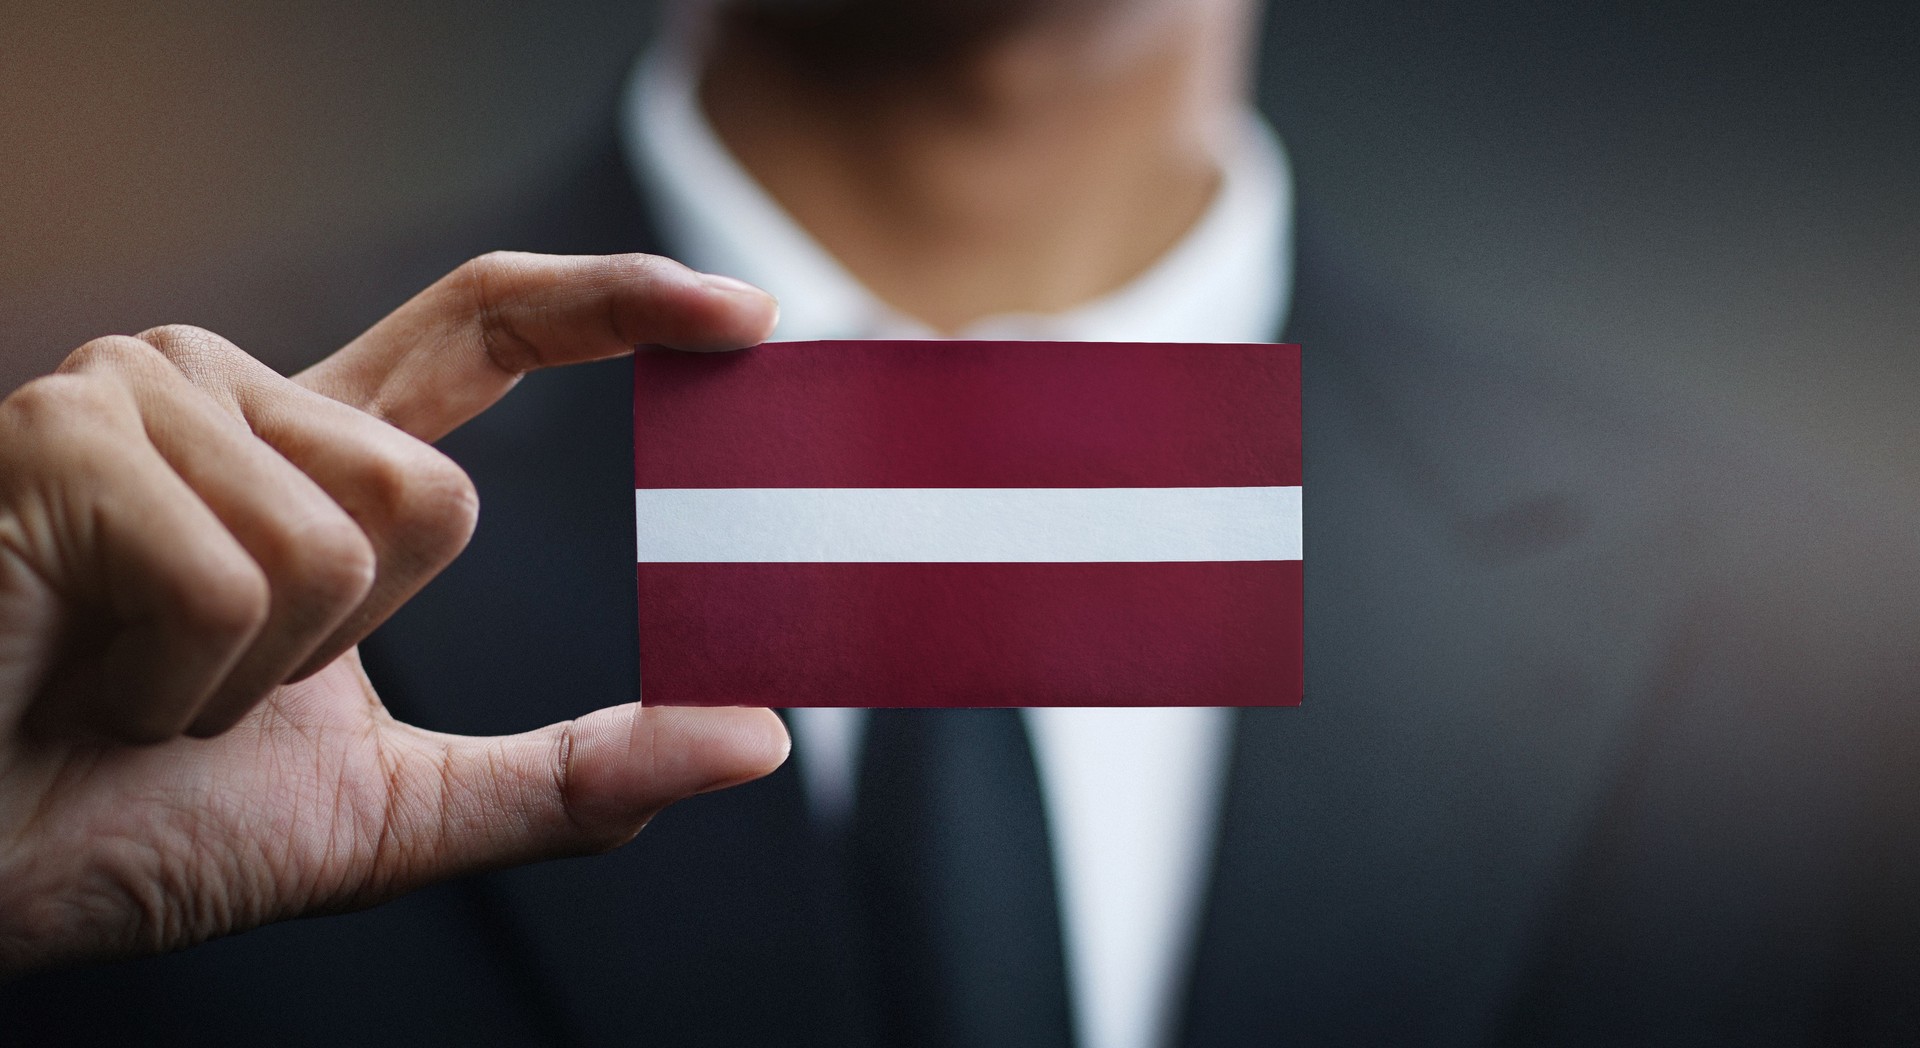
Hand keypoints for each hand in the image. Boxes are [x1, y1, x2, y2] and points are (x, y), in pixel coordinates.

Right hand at [0, 252, 787, 976]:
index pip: (487, 328)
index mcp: (308, 456)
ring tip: (129, 682)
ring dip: (253, 676)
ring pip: (349, 538)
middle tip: (203, 688)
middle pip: (439, 494)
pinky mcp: (63, 436)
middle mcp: (227, 394)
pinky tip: (80, 678)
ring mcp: (138, 397)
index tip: (744, 315)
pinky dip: (180, 685)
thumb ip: (572, 775)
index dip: (617, 303)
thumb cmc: (128, 822)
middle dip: (345, 647)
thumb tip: (755, 738)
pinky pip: (238, 577)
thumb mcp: (392, 810)